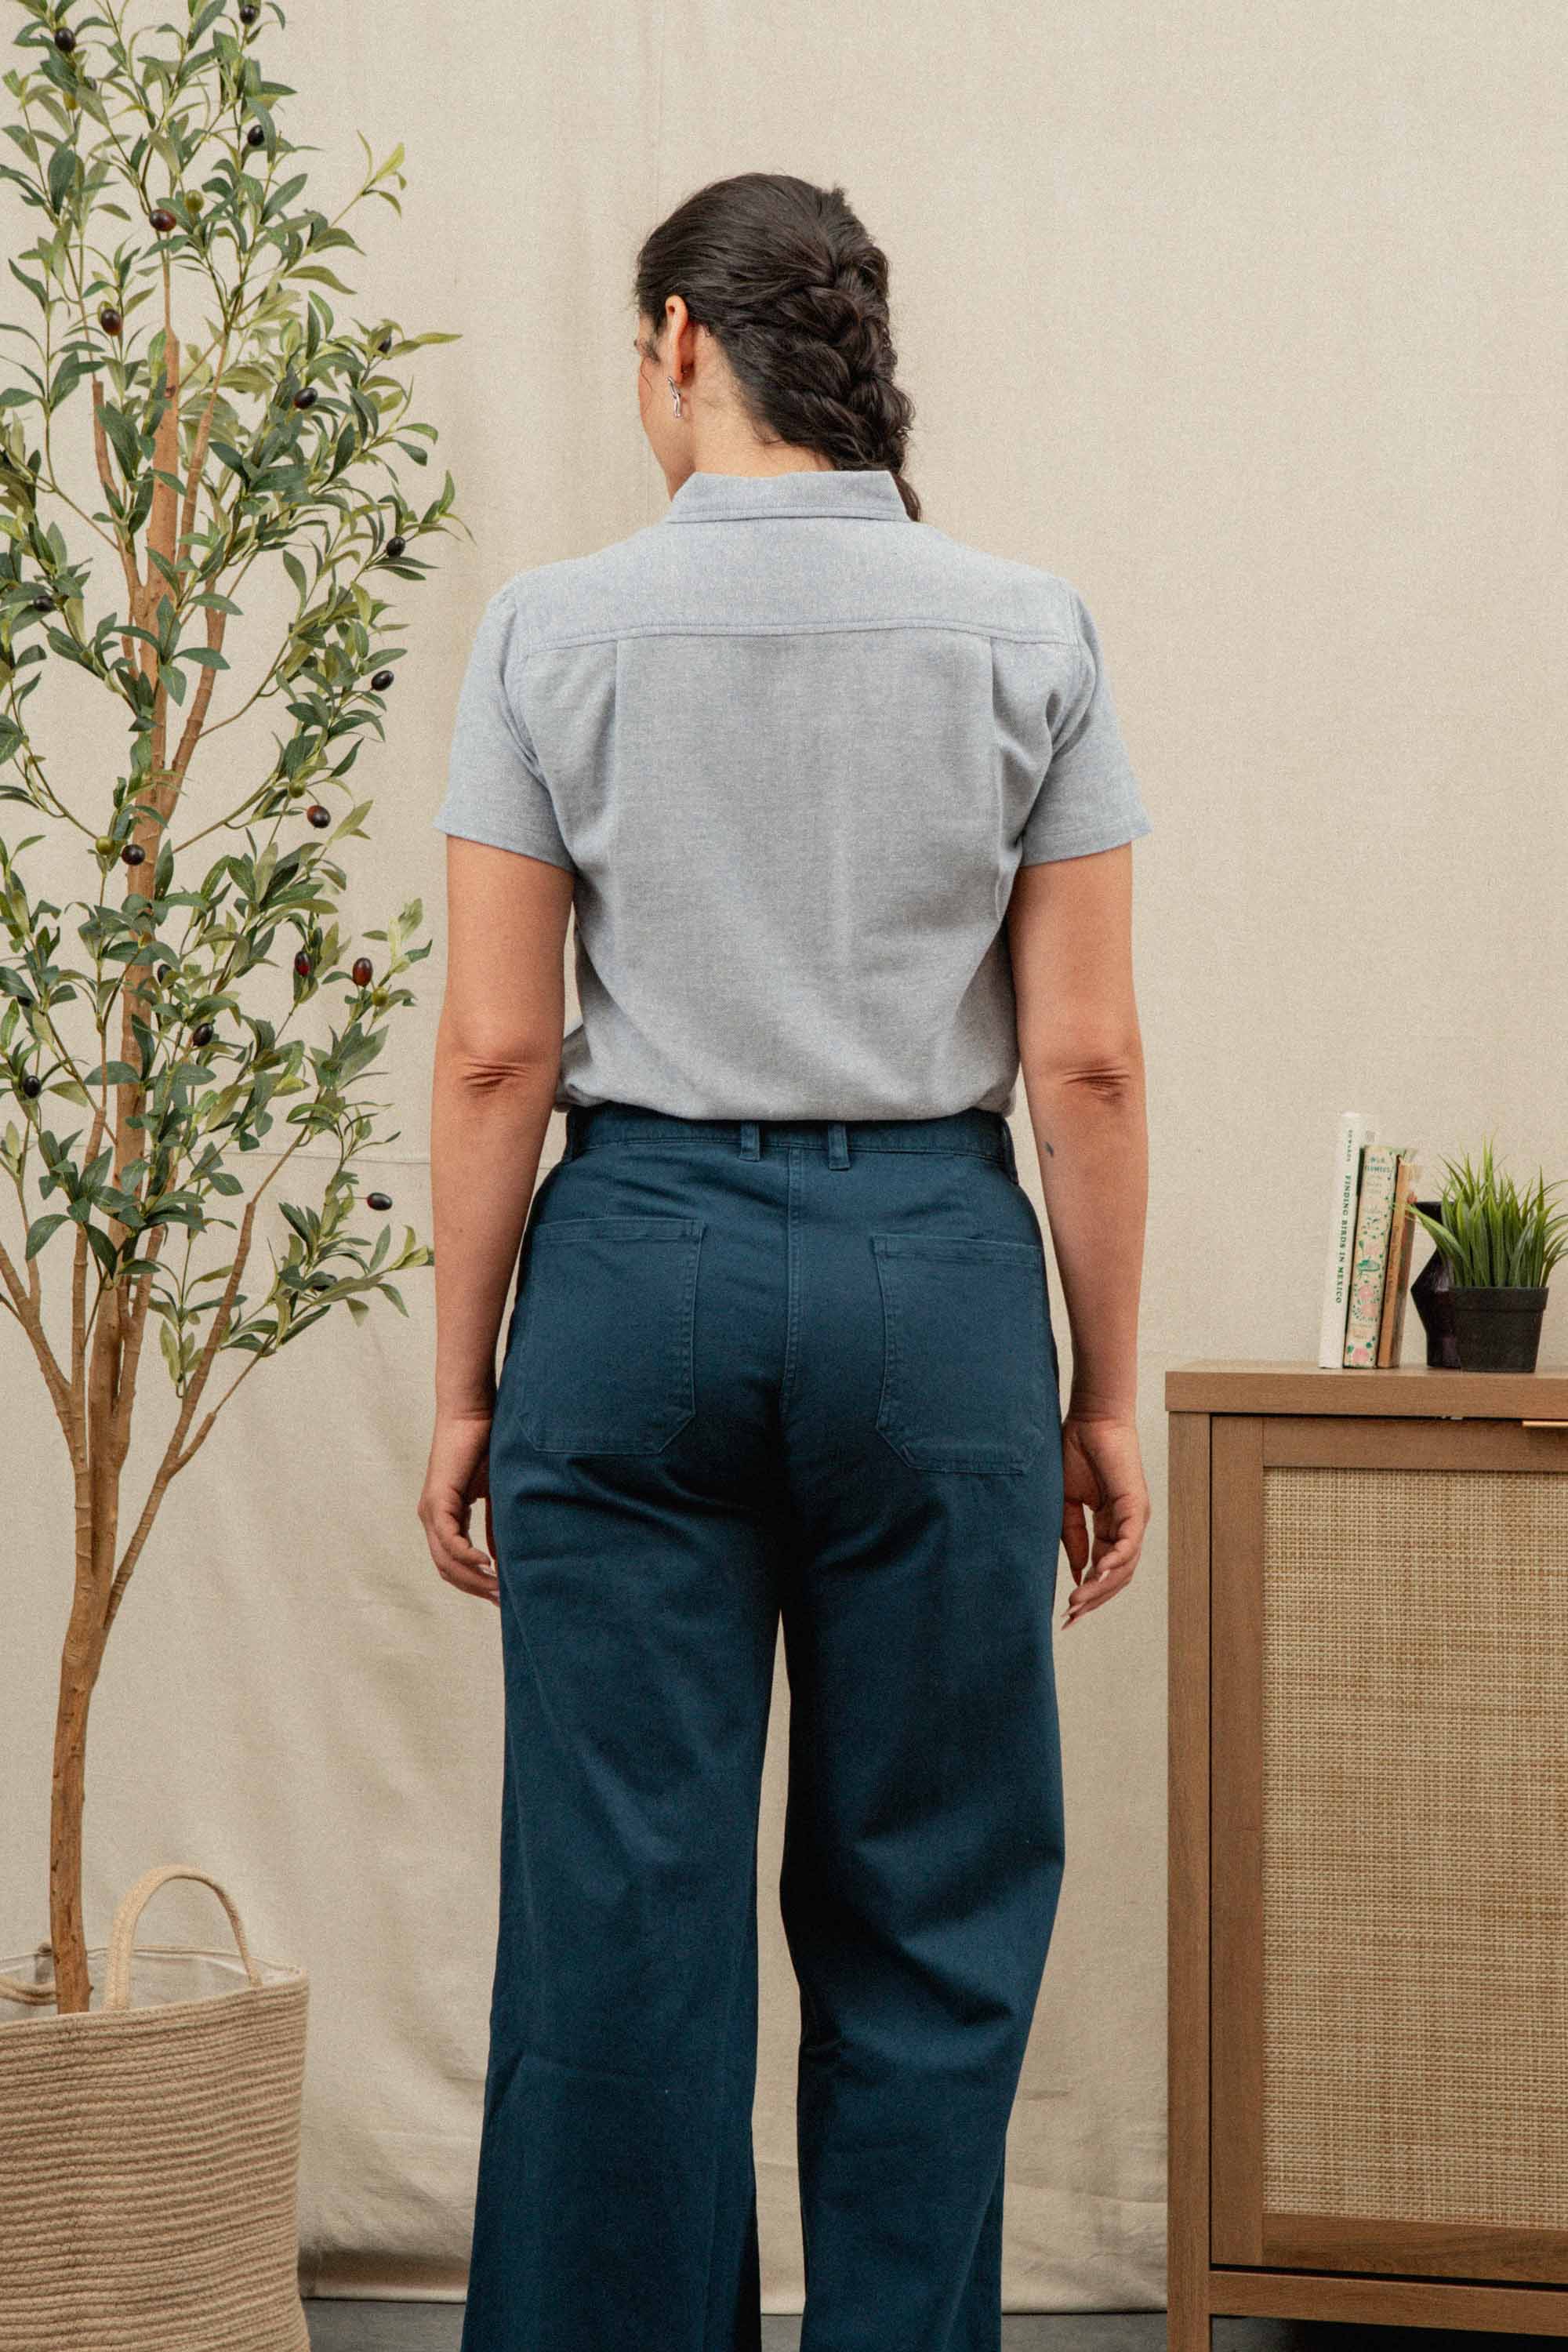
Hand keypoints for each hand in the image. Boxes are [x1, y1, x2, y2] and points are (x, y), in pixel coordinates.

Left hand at [417, 1407, 499, 1605]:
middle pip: (447, 1570)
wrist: (473, 1413)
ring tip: (498, 1588)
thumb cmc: (486, 1446)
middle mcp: (431, 1518)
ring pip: (446, 1559)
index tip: (500, 1598)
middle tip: (502, 1602)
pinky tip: (488, 1564)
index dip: (474, 1584)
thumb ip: (496, 1527)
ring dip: (472, 1578)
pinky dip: (467, 1555)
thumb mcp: (495, 1495)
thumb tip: (501, 1560)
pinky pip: (449, 1540)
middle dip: (475, 1588)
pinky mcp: (437, 1500)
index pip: (452, 1564)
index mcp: (443, 1518)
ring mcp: (431, 1511)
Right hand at [1058, 1411, 1149, 1630]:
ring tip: (1078, 1600)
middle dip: (1094, 1599)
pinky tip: (1098, 1572)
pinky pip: (1129, 1541)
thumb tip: (1077, 1575)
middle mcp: (1127, 1527)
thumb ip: (1072, 1538)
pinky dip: (1116, 1559)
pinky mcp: (1136, 1504)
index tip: (1066, 1615)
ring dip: (1102, 1585)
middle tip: (1071, 1617)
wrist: (1089, 1419)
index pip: (1103, 1570)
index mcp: (1110, 1527)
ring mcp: (1135, 1518)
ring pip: (1125, 1565)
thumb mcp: (1066, 1504)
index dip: (1087, 1594)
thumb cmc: (1075, 1453)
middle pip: (1117, 1576)